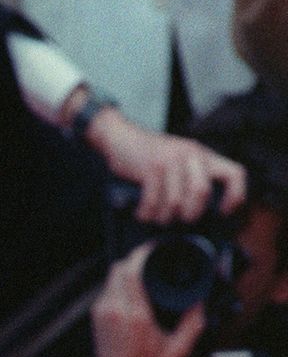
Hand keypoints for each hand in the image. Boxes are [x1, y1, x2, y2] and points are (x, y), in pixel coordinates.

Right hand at [84, 103, 246, 222]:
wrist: (121, 137)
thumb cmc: (150, 157)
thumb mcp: (180, 160)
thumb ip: (193, 177)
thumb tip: (198, 212)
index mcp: (203, 155)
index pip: (235, 174)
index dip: (235, 196)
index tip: (222, 211)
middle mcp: (191, 155)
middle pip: (202, 192)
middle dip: (190, 213)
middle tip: (179, 219)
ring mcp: (171, 160)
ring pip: (175, 201)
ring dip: (163, 216)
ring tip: (155, 216)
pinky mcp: (151, 167)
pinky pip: (154, 201)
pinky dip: (147, 213)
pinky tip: (142, 213)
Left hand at [91, 248, 204, 356]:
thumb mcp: (180, 348)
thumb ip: (195, 322)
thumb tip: (202, 301)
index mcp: (134, 316)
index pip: (130, 271)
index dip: (141, 254)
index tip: (153, 248)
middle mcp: (113, 312)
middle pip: (118, 268)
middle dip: (134, 259)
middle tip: (150, 257)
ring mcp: (101, 315)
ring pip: (110, 278)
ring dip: (125, 271)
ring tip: (143, 269)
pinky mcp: (97, 319)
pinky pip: (107, 291)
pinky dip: (118, 284)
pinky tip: (131, 286)